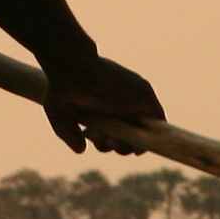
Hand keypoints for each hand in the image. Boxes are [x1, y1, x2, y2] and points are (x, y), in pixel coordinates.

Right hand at [40, 53, 166, 155]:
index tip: (90, 136)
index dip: (107, 142)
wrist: (71, 67)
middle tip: (98, 139)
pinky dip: (148, 138)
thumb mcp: (60, 116)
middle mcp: (124, 102)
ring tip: (108, 139)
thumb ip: (69, 134)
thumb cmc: (61, 87)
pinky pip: (159, 125)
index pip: (117, 132)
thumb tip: (81, 150)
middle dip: (114, 146)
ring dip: (126, 146)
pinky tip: (126, 140)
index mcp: (108, 105)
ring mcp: (137, 100)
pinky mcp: (146, 97)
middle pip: (130, 138)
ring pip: (143, 136)